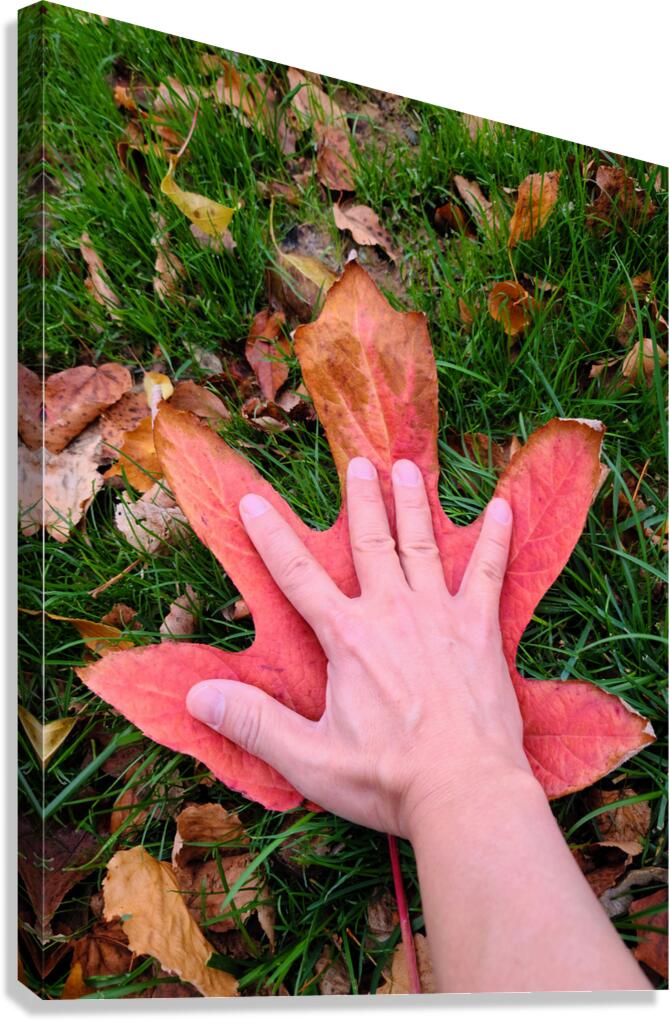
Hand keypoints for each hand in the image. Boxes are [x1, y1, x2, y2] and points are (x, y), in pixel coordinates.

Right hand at [187, 456, 533, 837]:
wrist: (465, 792)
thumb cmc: (386, 778)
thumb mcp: (308, 759)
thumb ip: (254, 723)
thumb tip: (198, 696)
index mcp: (348, 637)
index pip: (298, 576)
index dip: (271, 537)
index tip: (252, 501)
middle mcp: (392, 611)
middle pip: (370, 542)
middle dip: (360, 500)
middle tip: (356, 462)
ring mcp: (440, 615)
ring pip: (422, 544)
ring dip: (412, 503)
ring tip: (405, 467)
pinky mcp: (481, 630)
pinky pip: (488, 573)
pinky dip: (494, 540)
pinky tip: (500, 508)